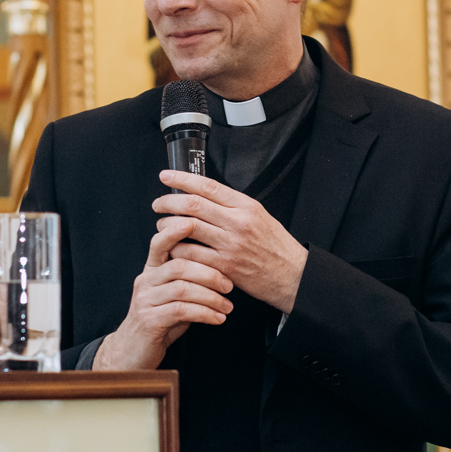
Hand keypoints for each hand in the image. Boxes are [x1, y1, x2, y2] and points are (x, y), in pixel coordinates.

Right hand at [92, 216, 234, 370]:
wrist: (132, 353)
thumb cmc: (159, 321)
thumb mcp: (172, 295)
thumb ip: (187, 278)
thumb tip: (219, 265)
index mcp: (151, 270)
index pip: (159, 243)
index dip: (174, 231)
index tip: (193, 221)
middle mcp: (145, 281)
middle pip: (179, 266)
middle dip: (209, 273)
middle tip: (229, 284)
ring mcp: (145, 300)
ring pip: (182, 288)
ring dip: (210, 296)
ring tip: (227, 306)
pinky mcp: (149, 320)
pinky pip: (181, 311)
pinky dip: (204, 313)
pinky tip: (217, 318)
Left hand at [151, 170, 307, 313]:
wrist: (292, 275)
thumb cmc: (274, 246)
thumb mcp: (259, 216)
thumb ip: (233, 205)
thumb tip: (204, 194)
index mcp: (246, 206)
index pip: (208, 186)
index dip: (182, 179)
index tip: (166, 176)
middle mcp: (238, 222)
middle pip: (193, 205)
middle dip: (169, 202)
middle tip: (158, 203)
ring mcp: (231, 245)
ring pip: (188, 228)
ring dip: (168, 226)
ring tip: (161, 225)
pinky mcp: (225, 266)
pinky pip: (192, 254)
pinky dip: (177, 248)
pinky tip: (172, 247)